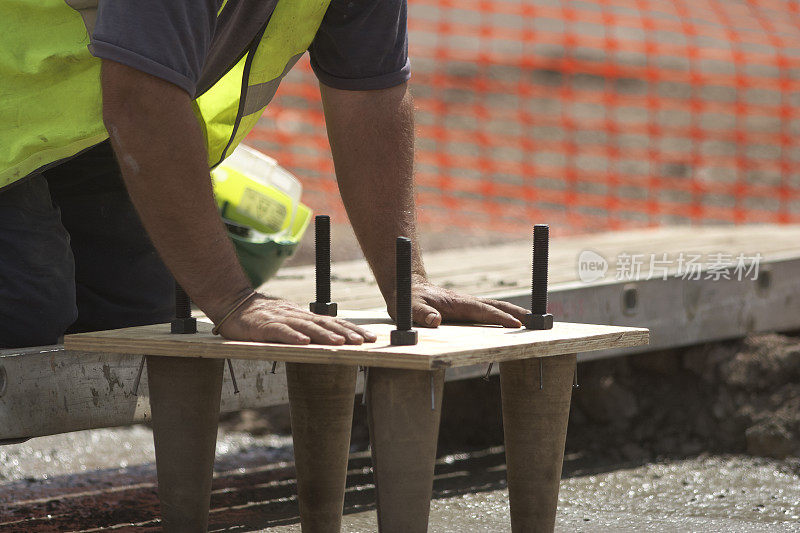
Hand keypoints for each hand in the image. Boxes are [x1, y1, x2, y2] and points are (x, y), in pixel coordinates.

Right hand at [216, 294, 377, 344]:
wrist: (233, 304)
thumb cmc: (263, 317)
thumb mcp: (289, 322)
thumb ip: (307, 328)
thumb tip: (332, 338)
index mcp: (304, 316)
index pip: (333, 321)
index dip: (352, 329)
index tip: (370, 338)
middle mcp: (296, 315)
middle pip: (325, 323)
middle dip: (346, 333)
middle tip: (364, 342)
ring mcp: (281, 319)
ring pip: (307, 327)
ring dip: (325, 335)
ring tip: (340, 343)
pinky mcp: (264, 326)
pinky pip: (280, 331)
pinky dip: (293, 337)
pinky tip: (304, 343)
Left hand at [392, 277, 530, 327]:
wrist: (406, 286)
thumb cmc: (408, 297)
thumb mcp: (410, 307)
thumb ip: (421, 313)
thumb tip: (435, 321)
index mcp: (458, 303)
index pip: (484, 311)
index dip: (500, 317)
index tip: (517, 324)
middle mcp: (466, 302)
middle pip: (496, 306)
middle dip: (516, 312)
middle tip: (536, 322)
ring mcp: (466, 305)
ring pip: (494, 307)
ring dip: (513, 313)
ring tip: (531, 321)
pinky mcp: (464, 309)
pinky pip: (487, 312)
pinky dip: (502, 315)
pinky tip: (508, 323)